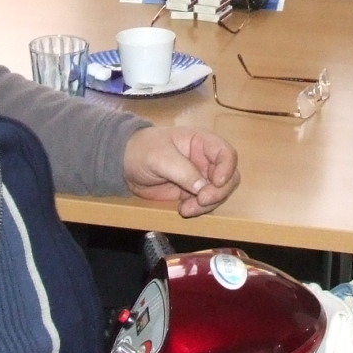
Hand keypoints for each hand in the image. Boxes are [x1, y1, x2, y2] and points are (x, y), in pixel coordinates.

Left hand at [123, 125, 239, 216]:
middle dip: (219, 192)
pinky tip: (183, 209)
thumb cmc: (142, 151)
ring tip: (186, 209)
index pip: (226, 153)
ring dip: (207, 204)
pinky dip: (198, 209)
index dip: (227, 168)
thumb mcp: (160, 157)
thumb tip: (203, 187)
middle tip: (202, 201)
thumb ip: (183, 171)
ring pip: (219, 193)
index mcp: (201, 143)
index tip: (217, 182)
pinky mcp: (192, 192)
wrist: (124, 164)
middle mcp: (205, 160)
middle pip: (229, 177)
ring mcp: (200, 177)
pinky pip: (205, 203)